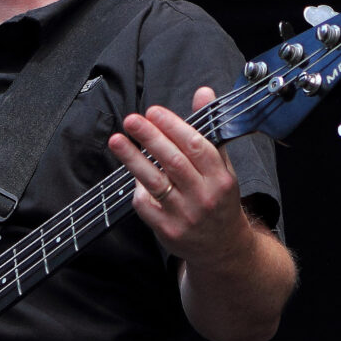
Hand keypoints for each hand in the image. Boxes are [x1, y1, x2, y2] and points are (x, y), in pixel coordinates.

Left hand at [108, 86, 248, 265]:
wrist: (224, 248)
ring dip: (133, 159)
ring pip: (155, 182)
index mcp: (221, 178)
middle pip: (173, 162)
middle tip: (132, 120)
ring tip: (117, 140)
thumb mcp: (222, 166)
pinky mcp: (168, 231)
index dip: (173, 127)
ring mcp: (186, 216)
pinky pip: (145, 204)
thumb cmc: (218, 199)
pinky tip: (133, 176)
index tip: (154, 112)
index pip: (196, 146)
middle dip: (150, 138)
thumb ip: (208, 130)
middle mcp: (205, 197)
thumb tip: (203, 92)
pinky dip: (137, 188)